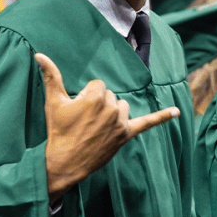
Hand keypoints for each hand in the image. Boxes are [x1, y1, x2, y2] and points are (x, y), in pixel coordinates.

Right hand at [36, 53, 178, 202]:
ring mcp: (120, 122)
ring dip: (113, 113)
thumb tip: (40, 55)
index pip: (98, 85)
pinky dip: (162, 117)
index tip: (78, 110)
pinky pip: (148, 122)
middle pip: (110, 95)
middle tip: (84, 122)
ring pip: (122, 107)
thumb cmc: (58, 130)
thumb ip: (51, 75)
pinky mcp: (126, 135)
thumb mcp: (53, 101)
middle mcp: (111, 107)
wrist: (64, 162)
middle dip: (99, 105)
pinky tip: (176, 112)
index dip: (87, 96)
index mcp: (95, 96)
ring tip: (97, 126)